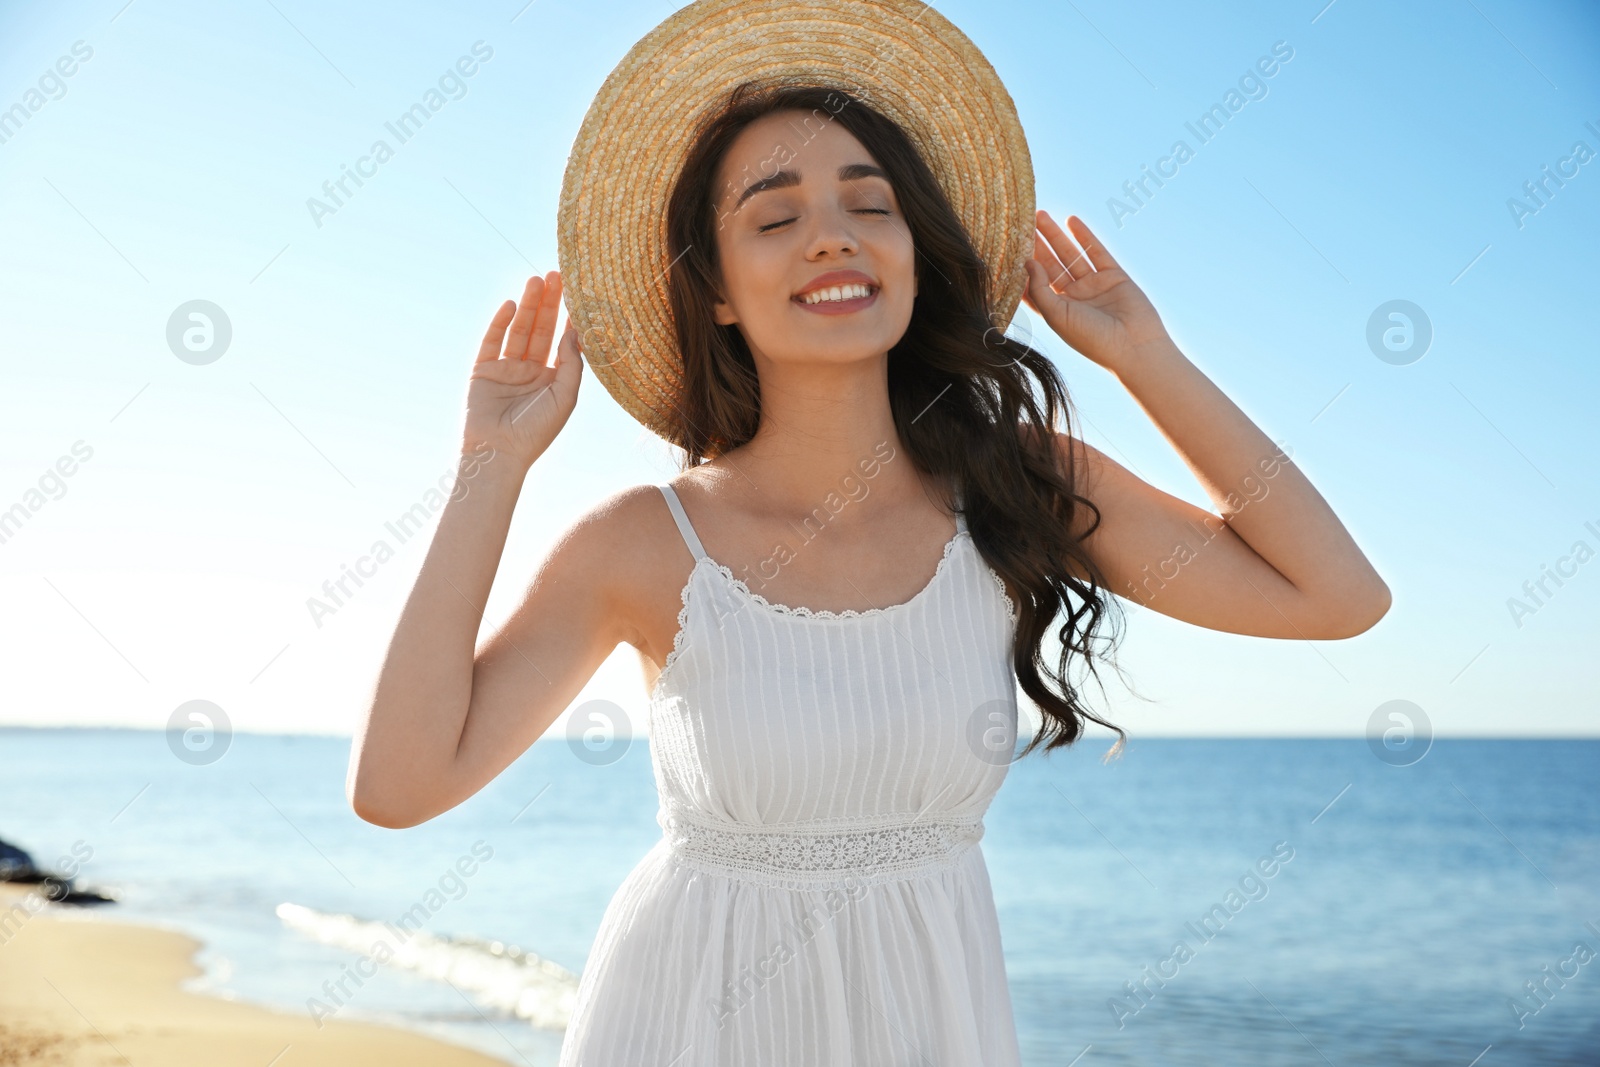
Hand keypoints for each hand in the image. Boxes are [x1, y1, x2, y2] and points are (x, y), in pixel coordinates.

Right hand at [463, 271, 583, 467]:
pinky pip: (492, 342)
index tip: (577, 293)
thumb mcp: (565, 397)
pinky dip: (500, 323)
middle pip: (541, 329)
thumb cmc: (536, 432)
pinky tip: (511, 304)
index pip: (562, 342)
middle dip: (549, 302)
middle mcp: (530, 372)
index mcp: (552, 380)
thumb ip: (572, 364)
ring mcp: (505, 370)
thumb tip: (575, 332)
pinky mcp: (482, 371)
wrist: (498, 453)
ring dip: (527, 305)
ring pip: (519, 331)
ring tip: (537, 280)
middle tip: (556, 274)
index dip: (569, 317)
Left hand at [1021, 211, 1169, 372]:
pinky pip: (1096, 251)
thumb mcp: (1057, 316)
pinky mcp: (1113, 276)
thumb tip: (1027, 261)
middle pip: (1049, 265)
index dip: (1022, 267)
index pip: (1034, 284)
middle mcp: (1073, 297)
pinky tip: (1071, 221)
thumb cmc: (1091, 339)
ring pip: (1070, 255)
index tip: (1007, 247)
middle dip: (1036, 244)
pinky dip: (1084, 236)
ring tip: (1040, 215)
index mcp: (1056, 311)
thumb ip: (1040, 289)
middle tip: (1021, 222)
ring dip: (1055, 235)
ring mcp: (1093, 285)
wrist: (1133, 346)